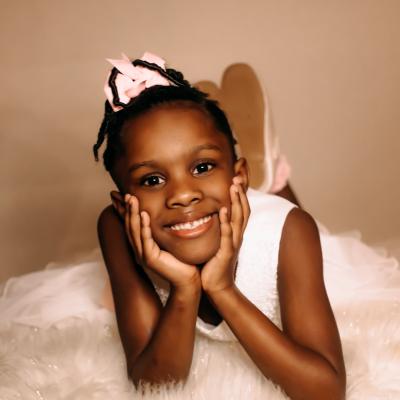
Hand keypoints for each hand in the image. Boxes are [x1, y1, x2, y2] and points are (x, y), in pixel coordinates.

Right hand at [124, 195, 200, 288]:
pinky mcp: (150, 259)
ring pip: (135, 231)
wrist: (188, 278)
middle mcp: (140, 249)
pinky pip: (146, 240)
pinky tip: (144, 215)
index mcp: (143, 244)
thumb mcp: (170, 239)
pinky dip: (144, 227)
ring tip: (132, 199)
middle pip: (130, 225)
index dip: (124, 210)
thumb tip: (166, 212)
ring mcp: (143, 255)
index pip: (130, 224)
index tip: (119, 195)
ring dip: (133, 213)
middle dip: (127, 209)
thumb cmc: (181, 259)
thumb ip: (164, 228)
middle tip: (126, 194)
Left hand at [200, 177, 249, 293]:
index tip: (236, 179)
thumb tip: (208, 212)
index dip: (241, 194)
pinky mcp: (227, 252)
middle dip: (241, 193)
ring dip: (237, 202)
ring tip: (234, 187)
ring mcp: (234, 243)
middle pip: (244, 210)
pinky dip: (226, 222)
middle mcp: (237, 235)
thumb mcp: (216, 241)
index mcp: (235, 232)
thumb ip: (216, 227)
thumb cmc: (213, 263)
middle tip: (237, 177)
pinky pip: (228, 234)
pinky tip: (223, 210)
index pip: (242, 209)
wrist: (215, 285)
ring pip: (239, 219)